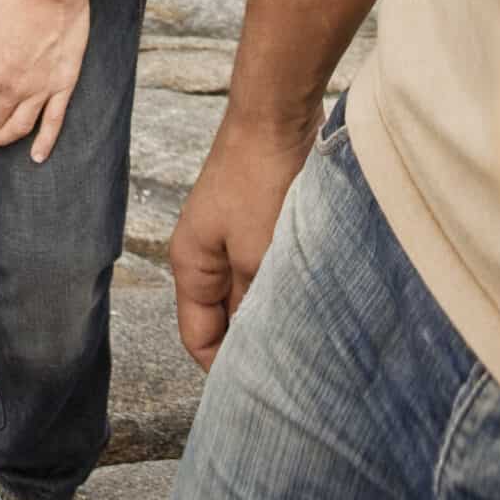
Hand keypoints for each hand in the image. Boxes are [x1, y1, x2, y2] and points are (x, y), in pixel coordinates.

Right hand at [168, 107, 319, 370]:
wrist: (275, 113)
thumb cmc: (259, 180)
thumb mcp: (258, 256)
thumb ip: (253, 306)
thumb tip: (260, 348)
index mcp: (190, 264)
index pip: (199, 339)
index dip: (227, 368)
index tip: (267, 386)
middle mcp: (204, 253)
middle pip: (223, 318)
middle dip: (254, 339)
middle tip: (294, 362)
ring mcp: (230, 235)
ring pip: (248, 293)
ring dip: (273, 308)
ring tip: (306, 326)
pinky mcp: (256, 220)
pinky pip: (264, 268)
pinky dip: (282, 283)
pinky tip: (309, 291)